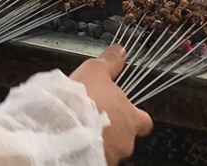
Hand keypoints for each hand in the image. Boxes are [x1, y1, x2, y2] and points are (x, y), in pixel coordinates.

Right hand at [71, 45, 153, 164]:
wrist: (61, 127)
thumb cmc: (81, 100)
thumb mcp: (95, 71)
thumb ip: (110, 63)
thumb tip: (120, 52)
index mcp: (131, 119)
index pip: (145, 121)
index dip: (135, 116)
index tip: (125, 111)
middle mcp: (126, 141)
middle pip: (126, 137)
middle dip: (113, 130)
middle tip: (95, 119)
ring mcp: (111, 156)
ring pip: (110, 149)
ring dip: (99, 140)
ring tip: (80, 129)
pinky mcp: (94, 163)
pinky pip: (94, 156)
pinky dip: (87, 150)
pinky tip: (74, 140)